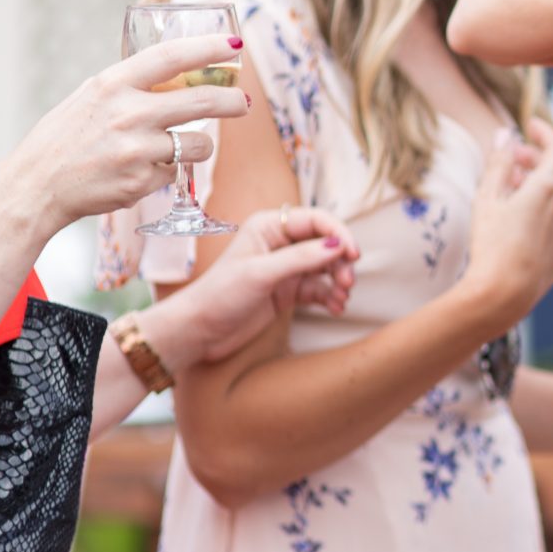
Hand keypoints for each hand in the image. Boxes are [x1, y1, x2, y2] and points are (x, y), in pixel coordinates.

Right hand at [0, 34, 252, 232]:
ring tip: (179, 147)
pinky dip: (167, 172)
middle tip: (243, 103)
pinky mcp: (142, 181)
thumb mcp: (91, 97)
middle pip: (202, 101)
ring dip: (200, 146)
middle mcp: (128, 113)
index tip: (233, 45)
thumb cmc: (64, 139)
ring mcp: (137, 149)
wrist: (36, 185)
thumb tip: (180, 75)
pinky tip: (140, 171)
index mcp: (112, 84)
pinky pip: (176, 173)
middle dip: (232, 101)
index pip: (171, 57)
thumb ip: (131, 86)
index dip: (207, 48)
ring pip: (199, 143)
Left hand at [149, 206, 361, 369]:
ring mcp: (285, 269)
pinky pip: (319, 289)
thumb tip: (338, 245)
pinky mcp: (288, 292)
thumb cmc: (220, 295)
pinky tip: (336, 308)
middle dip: (340, 262)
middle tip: (347, 283)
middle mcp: (280, 244)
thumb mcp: (262, 273)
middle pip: (325, 244)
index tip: (353, 254)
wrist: (199, 331)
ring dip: (338, 282)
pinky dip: (331, 297)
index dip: (339, 234)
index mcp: (269, 227)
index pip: (316, 221)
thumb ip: (301, 258)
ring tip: (342, 299)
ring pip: (325, 268)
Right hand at [455, 120, 552, 334]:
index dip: (545, 132)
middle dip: (539, 158)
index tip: (531, 125)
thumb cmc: (492, 243)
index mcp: (551, 187)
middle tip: (514, 156)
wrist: (503, 294)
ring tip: (513, 184)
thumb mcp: (488, 197)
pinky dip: (546, 209)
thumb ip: (500, 163)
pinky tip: (523, 215)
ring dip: (541, 184)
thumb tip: (506, 134)